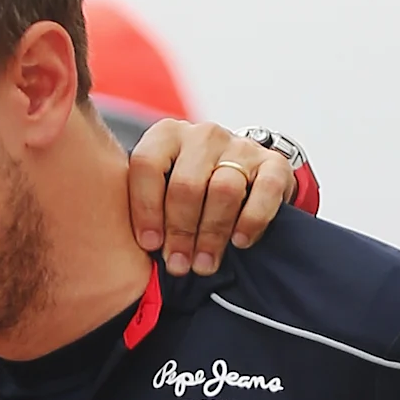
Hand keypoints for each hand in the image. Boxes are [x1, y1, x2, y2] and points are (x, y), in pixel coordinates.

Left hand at [125, 123, 298, 279]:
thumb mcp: (160, 191)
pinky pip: (264, 192)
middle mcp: (203, 135)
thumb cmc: (190, 193)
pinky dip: (251, 221)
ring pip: (224, 190)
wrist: (244, 176)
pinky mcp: (273, 164)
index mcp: (166, 136)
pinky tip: (240, 242)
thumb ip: (144, 207)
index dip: (146, 209)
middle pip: (187, 184)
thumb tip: (125, 253)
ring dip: (212, 234)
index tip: (150, 245)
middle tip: (179, 265)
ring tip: (204, 264)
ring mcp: (240, 146)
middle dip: (181, 231)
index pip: (148, 165)